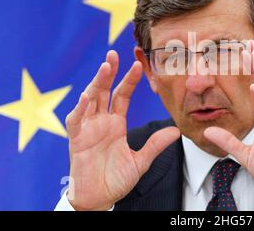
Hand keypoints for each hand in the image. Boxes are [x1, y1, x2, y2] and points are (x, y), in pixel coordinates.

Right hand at [65, 50, 179, 209]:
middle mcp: (101, 122)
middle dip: (108, 72)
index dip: (129, 80)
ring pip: (90, 100)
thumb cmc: (117, 180)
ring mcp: (88, 129)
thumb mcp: (141, 161)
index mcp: (116, 123)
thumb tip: (177, 130)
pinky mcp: (77, 140)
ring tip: (105, 67)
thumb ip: (156, 145)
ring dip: (96, 83)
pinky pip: (76, 121)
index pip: (122, 95)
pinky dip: (80, 109)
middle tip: (113, 54)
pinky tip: (87, 96)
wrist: (100, 198)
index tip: (139, 65)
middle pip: (104, 91)